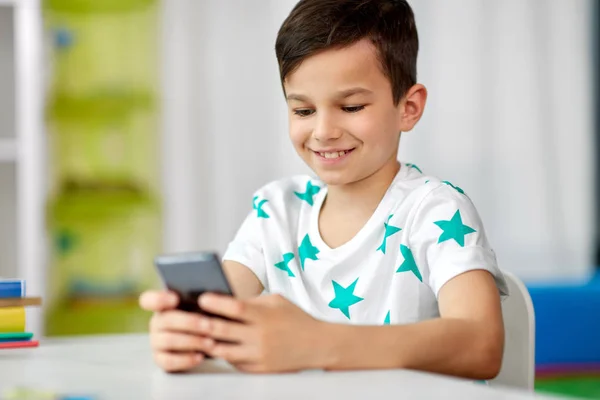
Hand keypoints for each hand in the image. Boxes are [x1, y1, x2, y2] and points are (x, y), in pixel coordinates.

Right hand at [139, 290, 215, 372]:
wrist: (209, 341)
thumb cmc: (207, 318)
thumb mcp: (205, 307)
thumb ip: (202, 299)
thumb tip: (207, 296)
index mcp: (164, 305)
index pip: (149, 300)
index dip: (159, 298)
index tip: (175, 298)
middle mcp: (157, 322)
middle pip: (166, 320)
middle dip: (190, 323)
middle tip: (209, 326)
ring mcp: (156, 341)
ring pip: (168, 340)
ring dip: (192, 341)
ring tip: (210, 342)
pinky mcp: (160, 359)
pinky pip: (169, 361)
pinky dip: (186, 359)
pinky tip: (200, 356)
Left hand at [197, 294, 326, 372]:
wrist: (318, 345)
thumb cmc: (295, 318)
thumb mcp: (277, 302)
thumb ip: (252, 302)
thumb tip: (225, 300)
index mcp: (264, 316)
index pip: (234, 307)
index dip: (215, 302)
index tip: (201, 298)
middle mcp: (260, 336)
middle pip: (223, 330)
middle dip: (202, 323)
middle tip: (189, 318)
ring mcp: (259, 355)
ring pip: (223, 350)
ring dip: (208, 342)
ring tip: (196, 335)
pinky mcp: (259, 369)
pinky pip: (234, 362)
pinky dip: (223, 355)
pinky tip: (215, 347)